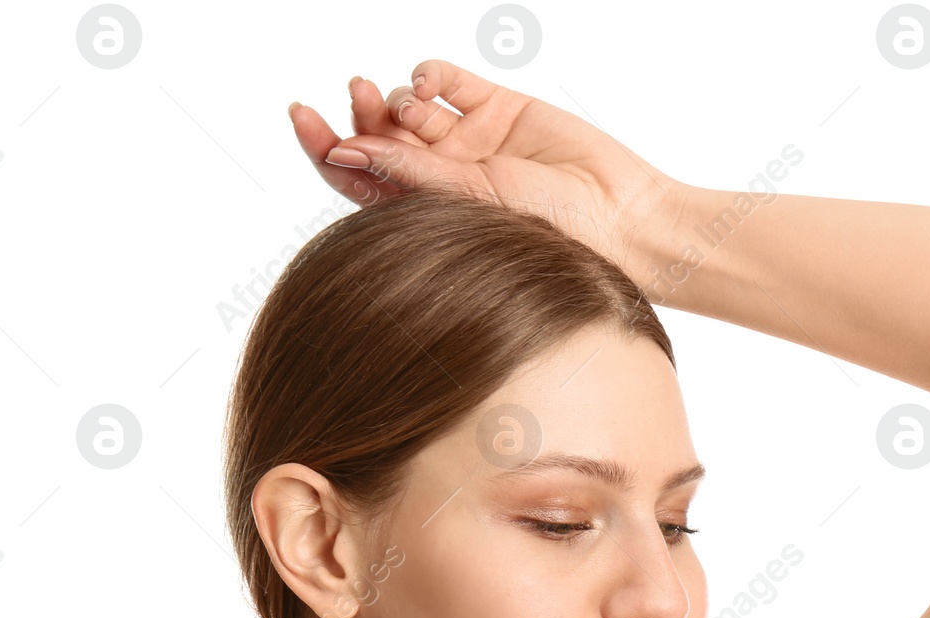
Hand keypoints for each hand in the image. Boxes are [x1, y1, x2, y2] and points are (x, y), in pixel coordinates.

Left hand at [288, 59, 686, 290]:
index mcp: (426, 214)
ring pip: (408, 106)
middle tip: (354, 94)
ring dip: (395, 96)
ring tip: (407, 103)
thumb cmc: (554, 233)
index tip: (306, 122)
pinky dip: (430, 73)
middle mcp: (442, 178)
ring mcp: (469, 141)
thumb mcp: (471, 204)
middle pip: (377, 138)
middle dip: (358, 114)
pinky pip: (448, 80)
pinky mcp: (498, 107)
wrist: (623, 217)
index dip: (327, 149)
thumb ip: (410, 173)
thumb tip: (340, 151)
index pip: (360, 181)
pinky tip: (430, 83)